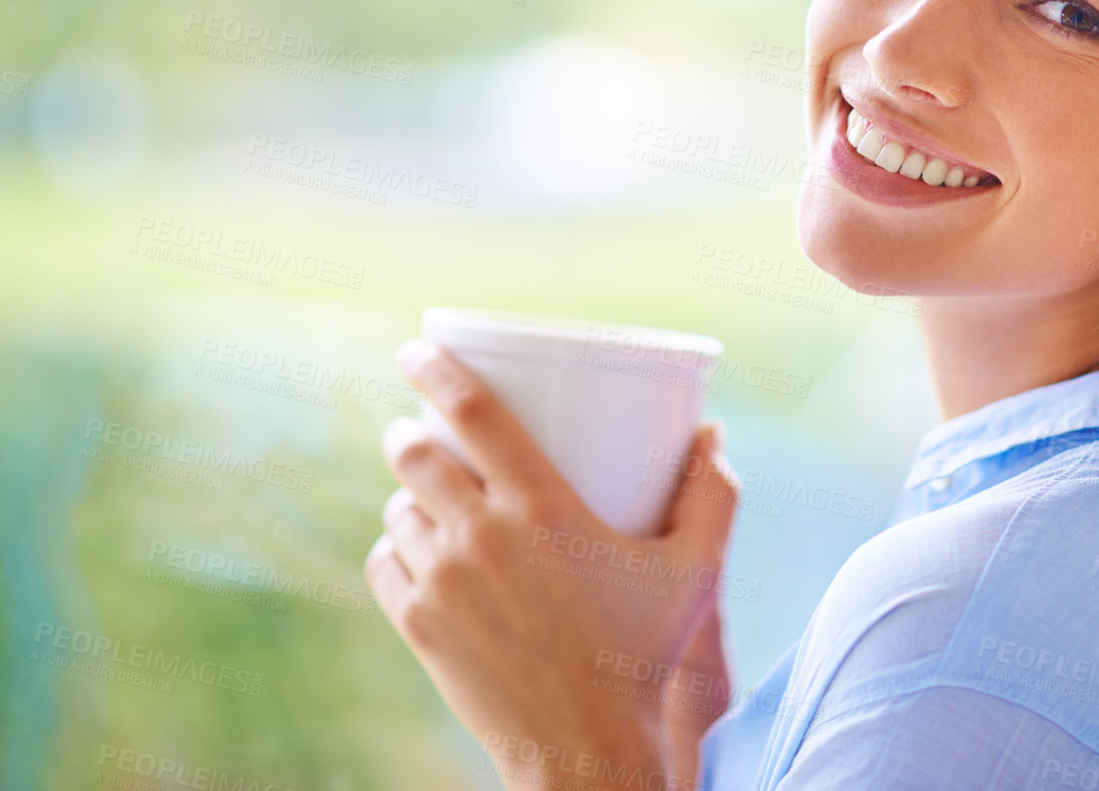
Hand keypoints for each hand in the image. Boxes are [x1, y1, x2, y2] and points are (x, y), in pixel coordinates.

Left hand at [365, 338, 741, 790]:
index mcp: (542, 508)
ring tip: (428, 500)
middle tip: (420, 432)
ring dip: (407, 495)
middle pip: (416, 454)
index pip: (471, 412)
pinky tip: (417, 550)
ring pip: (398, 510)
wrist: (585, 749)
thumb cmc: (644, 655)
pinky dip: (396, 548)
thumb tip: (713, 435)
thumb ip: (712, 498)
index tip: (415, 347)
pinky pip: (385, 563)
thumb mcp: (693, 573)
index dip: (435, 367)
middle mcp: (482, 536)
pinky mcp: (419, 627)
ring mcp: (443, 583)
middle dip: (409, 433)